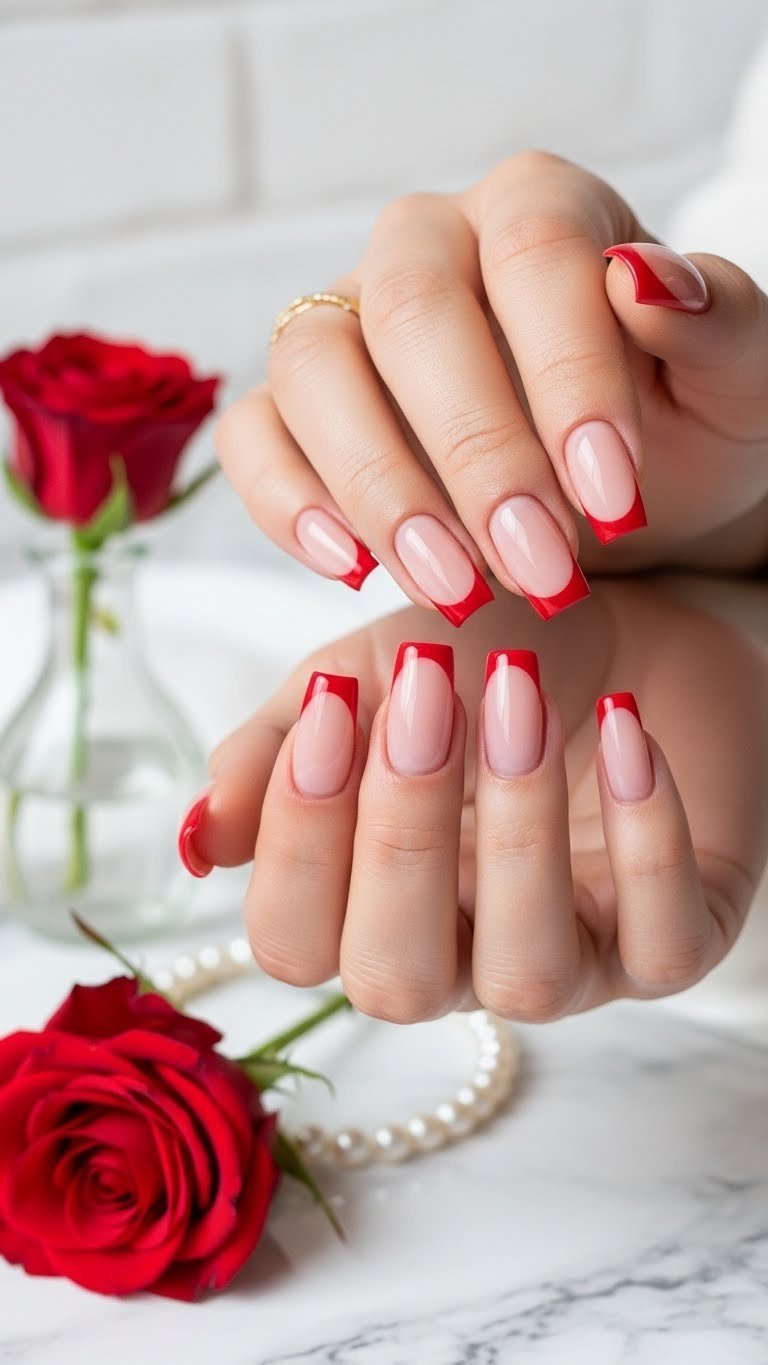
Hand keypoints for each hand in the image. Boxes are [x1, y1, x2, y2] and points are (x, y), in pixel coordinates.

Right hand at [178, 582, 767, 1020]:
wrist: (617, 626)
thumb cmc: (474, 661)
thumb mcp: (358, 679)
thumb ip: (271, 751)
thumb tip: (200, 840)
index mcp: (366, 908)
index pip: (293, 943)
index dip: (297, 841)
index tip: (330, 707)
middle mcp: (457, 957)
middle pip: (394, 983)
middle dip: (399, 838)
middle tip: (425, 696)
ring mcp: (569, 961)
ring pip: (526, 977)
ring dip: (517, 832)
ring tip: (517, 694)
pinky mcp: (671, 944)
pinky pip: (662, 940)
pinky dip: (647, 835)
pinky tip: (626, 730)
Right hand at [217, 152, 767, 627]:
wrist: (626, 491)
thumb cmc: (683, 422)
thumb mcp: (737, 380)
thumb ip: (716, 322)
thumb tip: (645, 279)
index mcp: (539, 208)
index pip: (533, 253)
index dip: (568, 376)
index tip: (612, 499)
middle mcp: (427, 246)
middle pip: (410, 311)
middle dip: (475, 454)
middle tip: (540, 569)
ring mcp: (347, 322)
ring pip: (313, 367)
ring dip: (380, 488)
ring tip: (454, 587)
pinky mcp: (296, 409)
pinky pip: (254, 435)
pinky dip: (286, 501)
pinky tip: (354, 568)